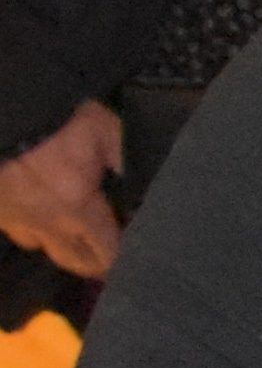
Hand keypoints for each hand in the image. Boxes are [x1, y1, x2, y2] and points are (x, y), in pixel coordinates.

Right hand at [0, 96, 119, 278]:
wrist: (0, 106)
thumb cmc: (55, 119)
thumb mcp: (105, 130)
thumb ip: (125, 161)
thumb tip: (141, 186)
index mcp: (76, 208)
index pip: (104, 251)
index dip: (120, 257)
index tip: (131, 254)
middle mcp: (41, 222)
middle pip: (69, 259)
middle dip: (90, 262)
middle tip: (104, 255)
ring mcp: (8, 216)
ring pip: (35, 243)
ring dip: (55, 241)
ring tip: (70, 231)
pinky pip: (10, 224)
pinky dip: (25, 222)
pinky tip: (35, 209)